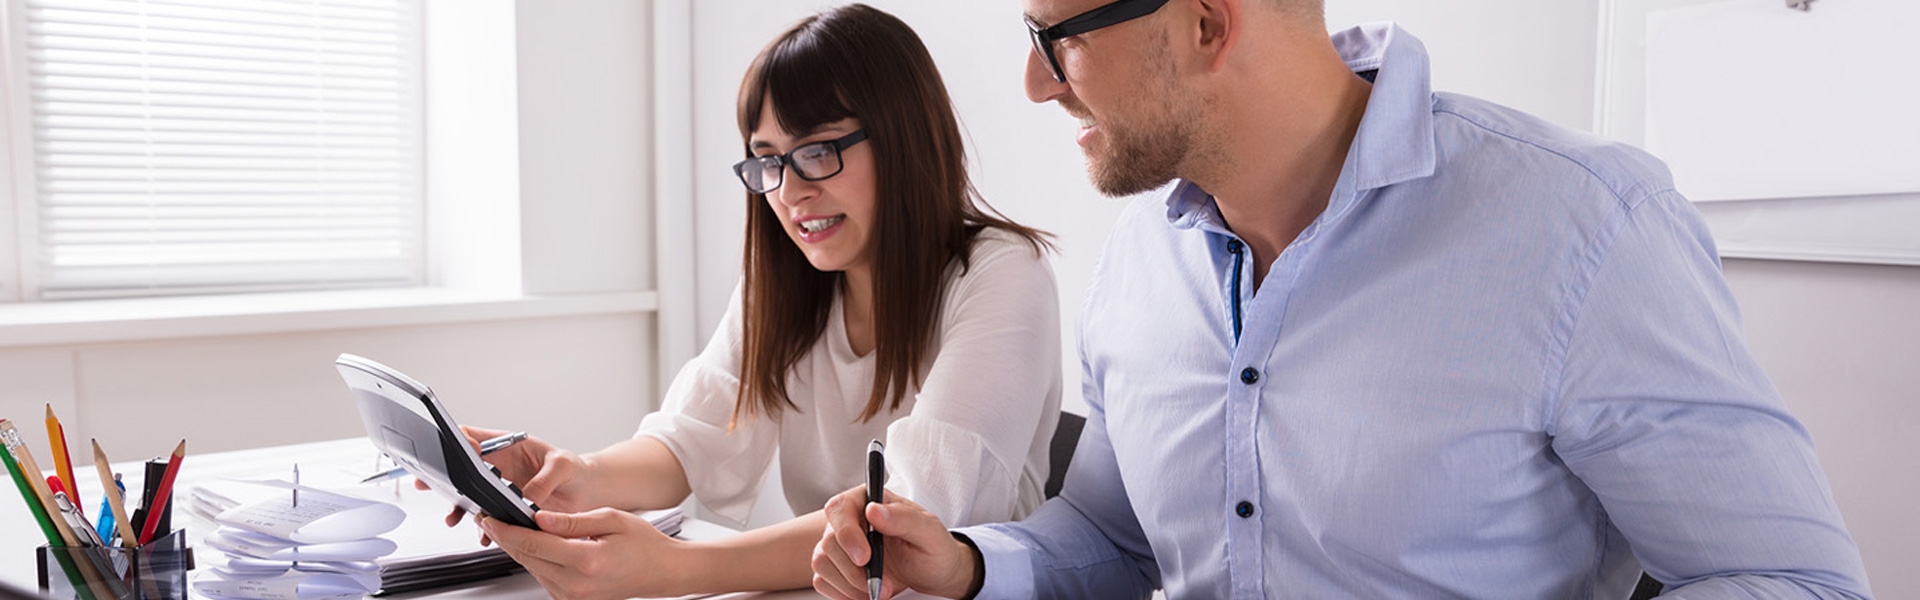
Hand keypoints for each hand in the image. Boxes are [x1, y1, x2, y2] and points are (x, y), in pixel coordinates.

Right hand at [419, 425, 596, 532]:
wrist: (586, 493)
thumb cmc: (575, 470)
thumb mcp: (563, 466)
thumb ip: (545, 478)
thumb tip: (529, 497)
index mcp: (508, 446)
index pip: (474, 436)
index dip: (459, 441)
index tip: (456, 451)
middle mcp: (499, 467)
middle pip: (461, 466)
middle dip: (442, 474)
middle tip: (426, 481)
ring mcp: (499, 488)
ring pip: (469, 495)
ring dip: (458, 506)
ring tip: (453, 517)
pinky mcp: (506, 508)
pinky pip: (487, 517)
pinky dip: (483, 527)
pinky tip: (485, 535)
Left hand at [479, 508, 684, 599]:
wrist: (662, 571)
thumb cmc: (644, 544)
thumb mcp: (610, 519)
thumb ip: (571, 521)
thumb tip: (539, 518)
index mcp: (586, 561)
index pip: (533, 544)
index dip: (507, 529)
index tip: (490, 517)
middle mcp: (576, 585)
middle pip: (526, 558)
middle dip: (507, 537)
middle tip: (493, 518)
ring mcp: (572, 596)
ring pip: (531, 568)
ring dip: (520, 549)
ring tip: (515, 527)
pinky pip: (543, 577)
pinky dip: (536, 560)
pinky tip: (538, 544)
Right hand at [813, 487, 977, 599]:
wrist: (934, 574)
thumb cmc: (934, 548)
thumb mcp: (930, 533)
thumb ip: (904, 519)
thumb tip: (873, 510)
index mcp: (869, 501)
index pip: (839, 508)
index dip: (846, 533)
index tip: (864, 557)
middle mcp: (850, 520)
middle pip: (829, 541)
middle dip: (855, 571)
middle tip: (883, 585)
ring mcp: (840, 544)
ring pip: (822, 562)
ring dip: (850, 584)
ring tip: (880, 591)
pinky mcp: (836, 567)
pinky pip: (823, 580)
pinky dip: (843, 593)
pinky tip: (866, 594)